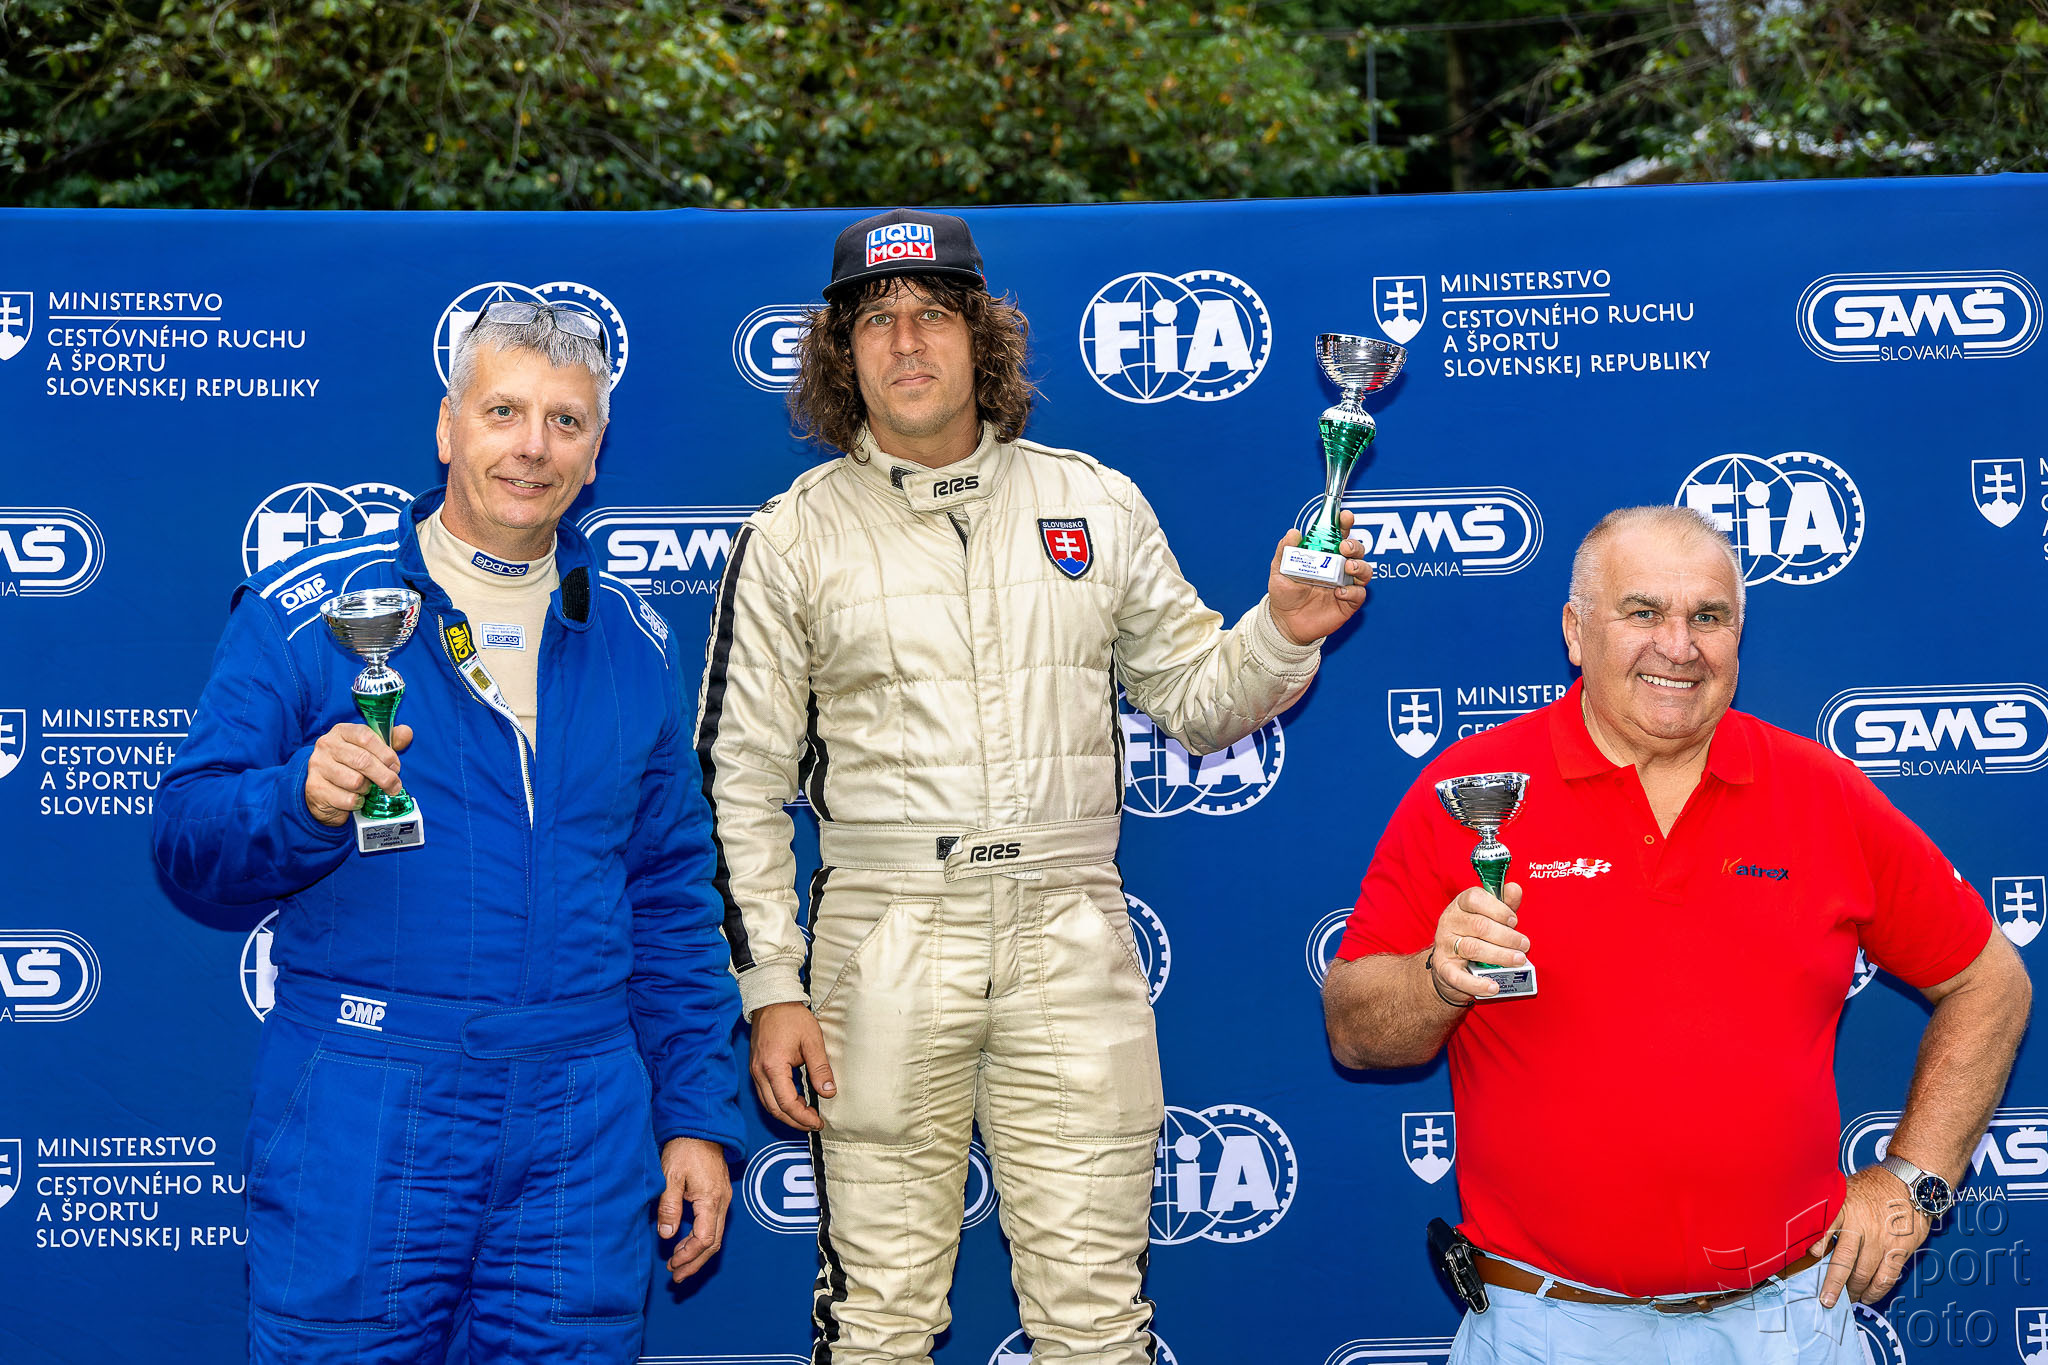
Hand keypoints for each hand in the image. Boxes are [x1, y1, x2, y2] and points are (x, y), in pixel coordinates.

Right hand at [304, 723, 413, 825]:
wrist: (324, 791)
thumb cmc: (352, 766)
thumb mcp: (372, 750)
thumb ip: (391, 741)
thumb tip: (407, 733)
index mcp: (341, 731)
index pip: (366, 736)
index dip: (385, 753)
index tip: (396, 766)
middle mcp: (326, 745)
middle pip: (362, 760)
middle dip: (384, 776)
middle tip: (395, 786)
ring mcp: (317, 766)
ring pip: (355, 781)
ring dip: (367, 789)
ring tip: (367, 789)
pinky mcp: (315, 788)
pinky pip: (347, 799)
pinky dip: (357, 802)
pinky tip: (356, 799)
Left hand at [657, 1137, 730, 1282]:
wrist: (702, 1127)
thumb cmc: (685, 1148)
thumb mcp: (670, 1176)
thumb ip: (668, 1206)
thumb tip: (667, 1235)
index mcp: (711, 1199)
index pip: (704, 1239)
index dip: (688, 1255)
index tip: (671, 1264)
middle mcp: (722, 1202)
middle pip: (713, 1243)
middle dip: (694, 1263)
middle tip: (675, 1276)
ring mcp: (723, 1199)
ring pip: (715, 1236)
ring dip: (697, 1254)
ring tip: (677, 1265)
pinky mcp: (719, 1196)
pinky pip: (714, 1225)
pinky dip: (700, 1240)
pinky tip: (685, 1244)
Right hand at [749, 1001, 835, 1130]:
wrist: (772, 1001)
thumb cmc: (791, 1017)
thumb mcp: (812, 1041)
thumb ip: (820, 1069)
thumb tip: (829, 1092)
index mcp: (773, 1067)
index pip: (787, 1103)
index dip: (803, 1117)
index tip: (818, 1121)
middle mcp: (759, 1073)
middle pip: (775, 1109)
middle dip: (795, 1121)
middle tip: (814, 1124)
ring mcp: (755, 1072)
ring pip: (768, 1104)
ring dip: (787, 1114)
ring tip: (806, 1116)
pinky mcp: (756, 1069)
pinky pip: (766, 1094)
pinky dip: (779, 1103)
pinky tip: (795, 1102)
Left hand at [1269, 509, 1371, 645]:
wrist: (1285, 623)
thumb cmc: (1285, 594)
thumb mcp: (1279, 571)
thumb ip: (1284, 551)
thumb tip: (1293, 533)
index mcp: (1324, 555)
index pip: (1339, 534)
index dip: (1344, 523)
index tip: (1345, 517)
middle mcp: (1338, 567)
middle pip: (1356, 550)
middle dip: (1354, 545)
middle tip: (1344, 547)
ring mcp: (1345, 584)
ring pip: (1365, 570)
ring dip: (1360, 565)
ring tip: (1348, 567)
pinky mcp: (1348, 603)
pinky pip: (1359, 594)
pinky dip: (1353, 591)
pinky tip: (1339, 592)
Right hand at [1430, 883, 1528, 1001]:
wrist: (1449, 965)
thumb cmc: (1475, 935)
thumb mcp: (1487, 916)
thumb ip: (1502, 904)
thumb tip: (1515, 888)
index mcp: (1460, 905)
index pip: (1474, 898)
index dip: (1497, 908)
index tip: (1514, 920)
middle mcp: (1449, 922)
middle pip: (1479, 925)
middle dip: (1506, 936)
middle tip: (1524, 945)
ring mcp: (1444, 945)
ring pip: (1472, 948)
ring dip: (1499, 955)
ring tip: (1518, 961)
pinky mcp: (1443, 968)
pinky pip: (1459, 977)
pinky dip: (1477, 984)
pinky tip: (1494, 986)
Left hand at [1814, 1164, 1931, 1306]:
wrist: (1911, 1181)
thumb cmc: (1875, 1186)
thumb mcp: (1845, 1190)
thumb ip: (1830, 1210)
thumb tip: (1808, 1230)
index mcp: (1843, 1208)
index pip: (1823, 1230)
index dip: (1814, 1246)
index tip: (1807, 1261)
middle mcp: (1862, 1225)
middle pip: (1843, 1261)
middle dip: (1833, 1284)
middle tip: (1826, 1299)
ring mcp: (1881, 1239)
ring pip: (1864, 1273)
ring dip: (1854, 1289)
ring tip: (1846, 1299)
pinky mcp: (1899, 1249)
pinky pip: (1886, 1276)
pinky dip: (1876, 1291)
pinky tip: (1868, 1297)